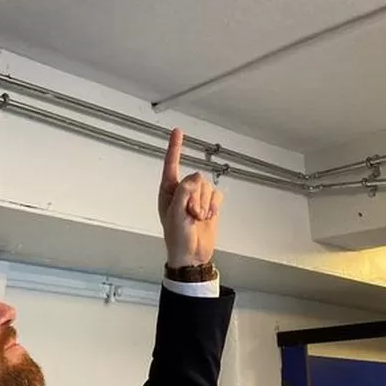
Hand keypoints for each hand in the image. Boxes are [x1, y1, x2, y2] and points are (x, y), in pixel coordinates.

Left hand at [158, 128, 223, 267]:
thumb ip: (184, 191)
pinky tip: (208, 217)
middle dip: (196, 197)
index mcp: (168, 190)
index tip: (178, 131)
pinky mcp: (209, 204)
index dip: (175, 146)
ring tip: (197, 218)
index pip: (171, 163)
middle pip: (196, 178)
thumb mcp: (175, 213)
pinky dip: (214, 207)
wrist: (192, 254)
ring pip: (208, 187)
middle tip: (190, 214)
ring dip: (205, 204)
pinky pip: (217, 196)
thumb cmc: (177, 237)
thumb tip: (195, 178)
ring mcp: (196, 197)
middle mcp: (182, 190)